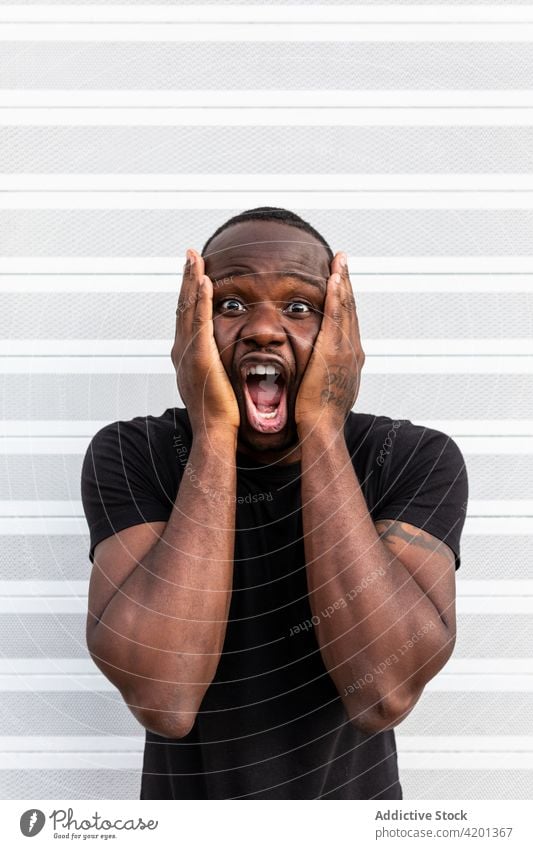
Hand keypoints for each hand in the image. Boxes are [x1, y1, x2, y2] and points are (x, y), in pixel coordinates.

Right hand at [171, 249, 239, 436]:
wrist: (214, 432)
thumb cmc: (220, 413)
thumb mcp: (214, 383)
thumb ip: (214, 365)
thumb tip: (221, 358)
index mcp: (186, 355)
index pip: (186, 316)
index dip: (188, 293)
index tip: (194, 272)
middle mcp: (181, 351)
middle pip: (182, 306)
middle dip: (186, 279)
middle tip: (190, 255)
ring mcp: (187, 354)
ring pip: (186, 309)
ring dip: (190, 281)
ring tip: (194, 259)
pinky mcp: (199, 357)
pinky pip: (199, 322)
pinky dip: (199, 300)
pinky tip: (204, 282)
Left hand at [295, 252, 364, 434]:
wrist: (321, 427)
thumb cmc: (317, 417)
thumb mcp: (323, 391)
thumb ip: (321, 376)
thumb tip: (315, 373)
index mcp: (349, 359)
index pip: (347, 322)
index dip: (345, 300)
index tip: (340, 281)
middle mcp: (353, 351)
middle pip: (351, 309)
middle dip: (346, 283)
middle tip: (343, 260)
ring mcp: (346, 350)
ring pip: (346, 308)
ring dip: (343, 281)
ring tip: (339, 260)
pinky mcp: (334, 350)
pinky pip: (336, 316)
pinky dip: (336, 295)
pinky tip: (333, 278)